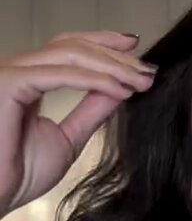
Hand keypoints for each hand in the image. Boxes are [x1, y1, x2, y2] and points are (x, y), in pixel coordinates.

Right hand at [0, 31, 156, 217]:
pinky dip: (93, 79)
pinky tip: (118, 89)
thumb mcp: (68, 138)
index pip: (68, 49)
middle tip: (148, 71)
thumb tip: (120, 90)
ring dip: (110, 65)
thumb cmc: (18, 175)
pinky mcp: (9, 82)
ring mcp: (12, 73)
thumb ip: (91, 112)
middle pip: (71, 46)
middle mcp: (19, 70)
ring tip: (140, 80)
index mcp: (29, 81)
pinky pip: (58, 74)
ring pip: (68, 53)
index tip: (137, 52)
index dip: (103, 46)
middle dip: (114, 56)